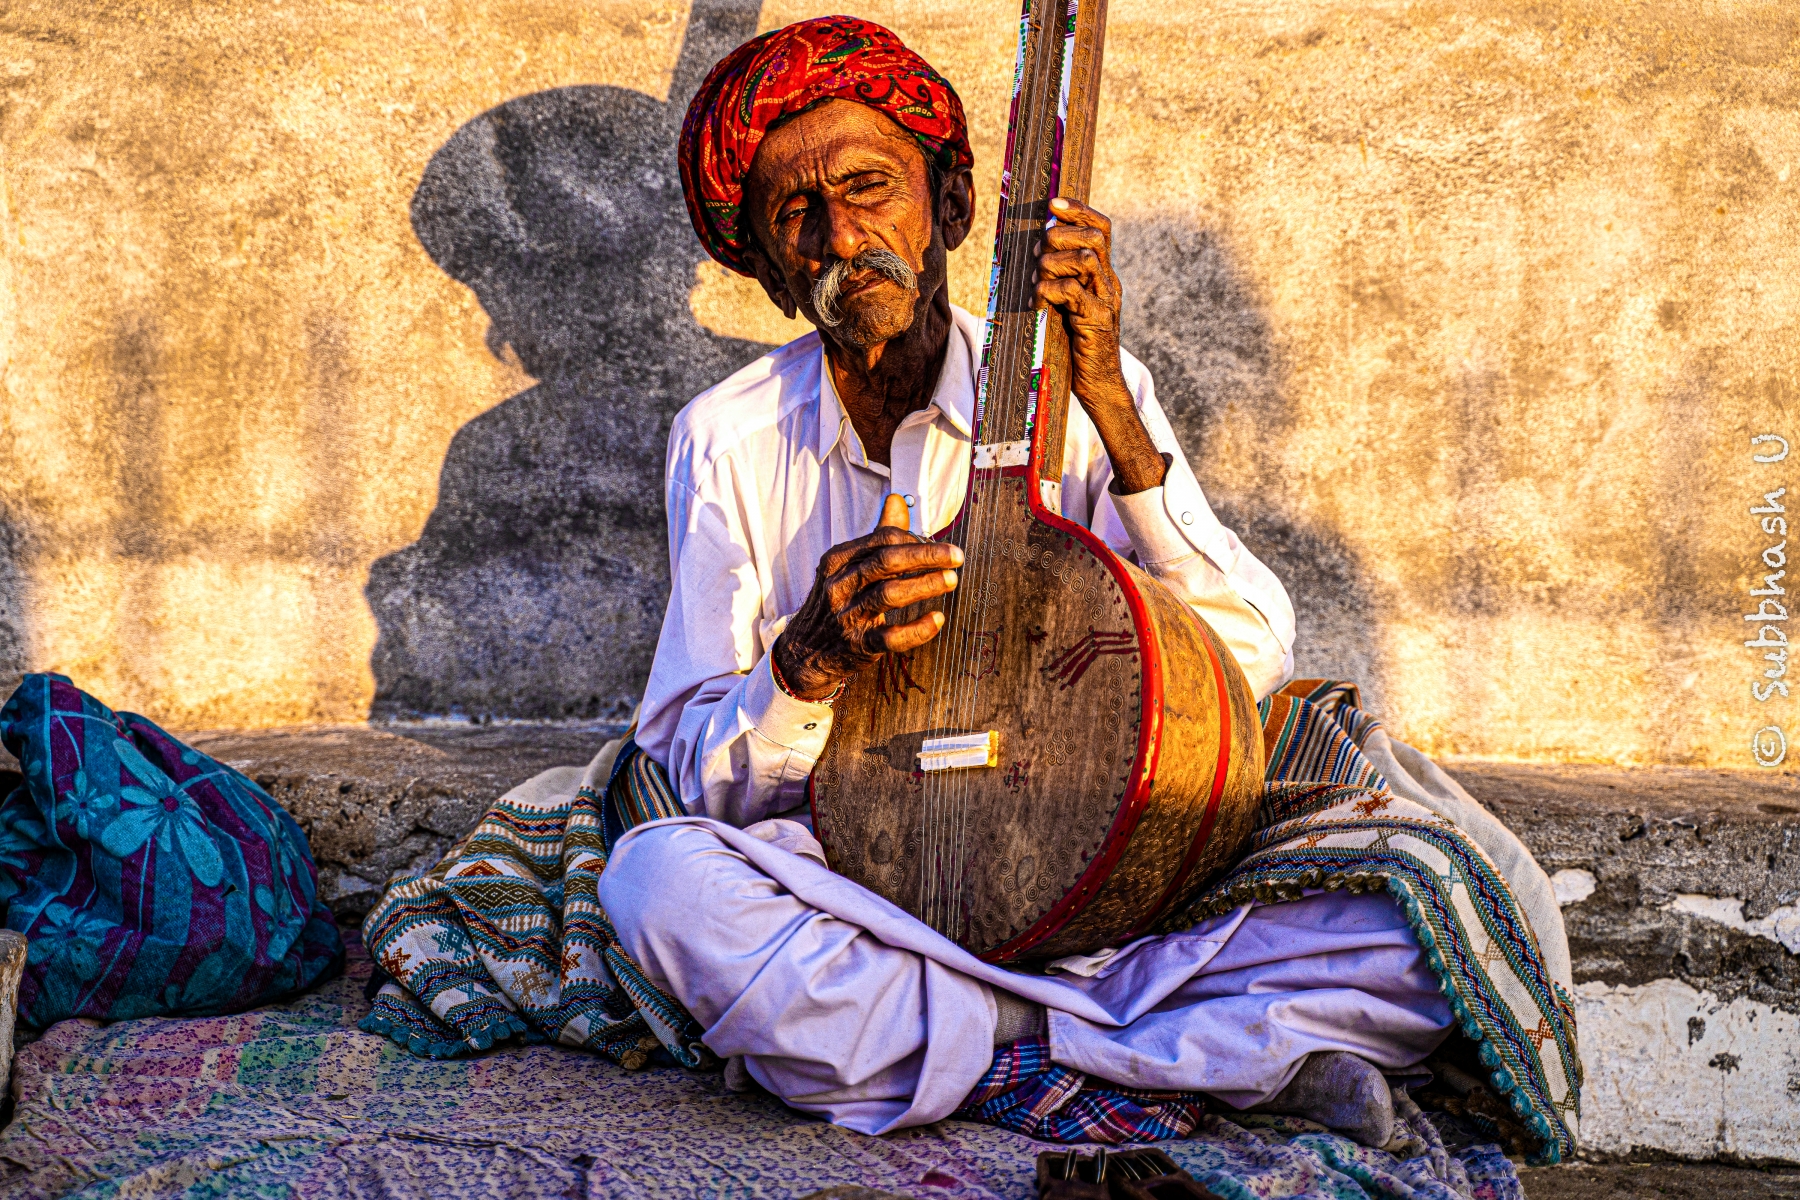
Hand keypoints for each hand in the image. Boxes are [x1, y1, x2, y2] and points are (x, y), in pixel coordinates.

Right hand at [772, 494, 961, 700]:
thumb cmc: (835, 602)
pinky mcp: (857, 645)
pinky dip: (917, 628)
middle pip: (887, 562)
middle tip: (957, 556)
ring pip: (889, 595)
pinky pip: (891, 636)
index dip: (917, 541)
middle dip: (926, 556)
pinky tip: (937, 619)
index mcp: (839, 560)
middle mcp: (840, 585)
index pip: (883, 540)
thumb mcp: (847, 565)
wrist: (804, 650)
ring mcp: (847, 616)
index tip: (941, 547)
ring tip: (951, 580)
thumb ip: (877, 536)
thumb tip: (897, 501)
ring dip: (925, 585)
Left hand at [1035, 197, 1165, 493]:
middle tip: (1040, 245)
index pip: (1101, 228)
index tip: (1052, 203)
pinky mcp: (1096, 322)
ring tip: (1037, 273)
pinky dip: (1051, 288)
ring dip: (1054, 260)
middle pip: (1097, 236)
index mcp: (1102, 275)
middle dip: (1064, 232)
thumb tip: (1031, 254)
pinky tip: (1039, 296)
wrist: (1099, 385)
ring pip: (1087, 259)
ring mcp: (1105, 301)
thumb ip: (1057, 280)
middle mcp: (1108, 283)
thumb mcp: (1065, 306)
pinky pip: (1074, 293)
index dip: (1079, 210)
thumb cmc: (1075, 346)